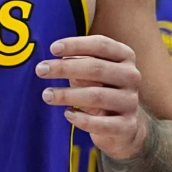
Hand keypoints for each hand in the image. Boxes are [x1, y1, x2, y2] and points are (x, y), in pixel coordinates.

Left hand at [35, 35, 145, 158]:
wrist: (122, 123)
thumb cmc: (98, 87)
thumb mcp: (90, 70)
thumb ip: (76, 60)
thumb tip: (52, 60)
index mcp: (124, 56)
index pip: (101, 45)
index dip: (76, 45)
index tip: (52, 49)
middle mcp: (131, 76)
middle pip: (96, 68)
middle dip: (64, 68)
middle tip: (40, 70)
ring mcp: (131, 102)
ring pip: (97, 96)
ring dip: (67, 94)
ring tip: (46, 95)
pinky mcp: (127, 126)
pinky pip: (102, 123)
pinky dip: (81, 119)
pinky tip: (67, 114)